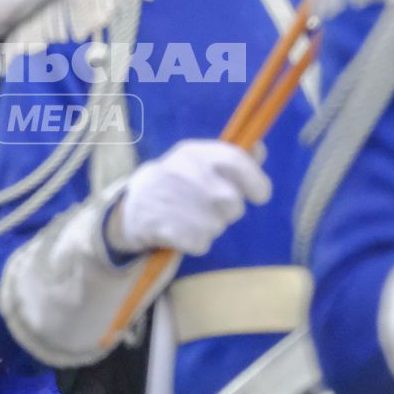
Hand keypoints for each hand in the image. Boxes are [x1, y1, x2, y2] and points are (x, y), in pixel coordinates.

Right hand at [107, 138, 270, 256]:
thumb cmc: (175, 181)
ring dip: (210, 226)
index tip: (260, 195)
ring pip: (219, 225)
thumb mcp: (197, 160)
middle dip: (227, 209)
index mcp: (194, 153)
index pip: (235, 160)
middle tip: (210, 206)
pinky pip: (202, 243)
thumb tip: (260, 150)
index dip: (255, 180)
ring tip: (189, 216)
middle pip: (233, 202)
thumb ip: (231, 156)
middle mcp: (187, 175)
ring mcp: (177, 202)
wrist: (133, 205)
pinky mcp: (169, 229)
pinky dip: (195, 242)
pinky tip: (180, 229)